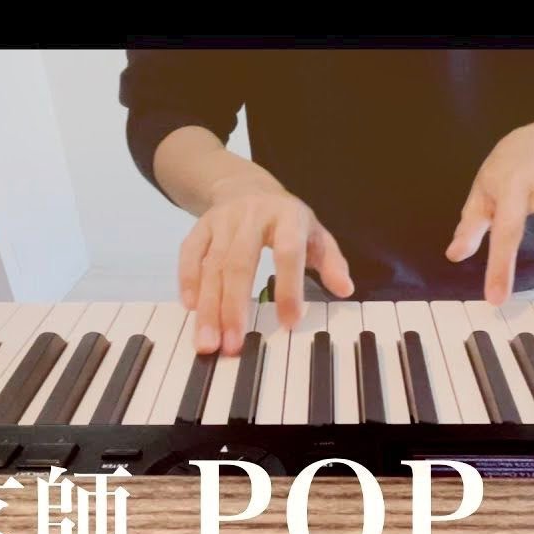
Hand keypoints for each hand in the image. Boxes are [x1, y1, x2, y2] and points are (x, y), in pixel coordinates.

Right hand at [180, 174, 353, 354]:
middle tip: (233, 345)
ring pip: (211, 265)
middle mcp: (251, 215)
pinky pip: (190, 253)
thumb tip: (345, 289)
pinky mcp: (201, 226)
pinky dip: (188, 280)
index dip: (289, 288)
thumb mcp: (316, 235)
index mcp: (287, 216)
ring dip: (209, 306)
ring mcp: (222, 220)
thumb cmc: (287, 220)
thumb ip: (332, 262)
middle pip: (239, 263)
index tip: (289, 323)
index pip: (288, 252)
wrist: (248, 187)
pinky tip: (191, 308)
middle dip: (234, 307)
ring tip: (208, 341)